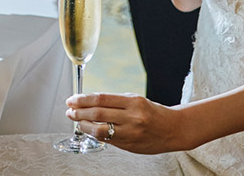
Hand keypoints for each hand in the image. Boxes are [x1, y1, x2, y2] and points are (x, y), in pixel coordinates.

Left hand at [66, 92, 190, 153]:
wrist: (173, 129)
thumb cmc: (153, 113)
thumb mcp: (136, 100)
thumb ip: (115, 102)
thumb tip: (90, 102)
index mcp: (134, 101)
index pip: (102, 98)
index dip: (83, 99)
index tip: (72, 99)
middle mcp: (132, 117)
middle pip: (98, 113)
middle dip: (79, 112)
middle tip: (70, 110)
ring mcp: (131, 133)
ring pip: (100, 130)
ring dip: (84, 125)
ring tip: (76, 120)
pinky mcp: (130, 145)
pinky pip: (107, 139)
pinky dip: (95, 134)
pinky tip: (89, 130)